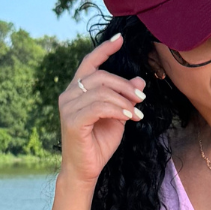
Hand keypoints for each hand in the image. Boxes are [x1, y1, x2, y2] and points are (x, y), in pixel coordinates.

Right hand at [58, 33, 147, 184]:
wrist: (86, 170)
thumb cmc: (99, 144)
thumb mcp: (118, 117)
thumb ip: (125, 99)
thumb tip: (140, 80)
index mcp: (77, 90)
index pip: (89, 63)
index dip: (104, 50)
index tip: (121, 39)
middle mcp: (69, 94)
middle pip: (100, 76)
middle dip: (125, 85)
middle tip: (142, 98)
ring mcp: (68, 106)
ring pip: (101, 91)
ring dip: (124, 101)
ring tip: (138, 113)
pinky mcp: (72, 120)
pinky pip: (99, 107)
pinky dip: (117, 109)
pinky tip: (129, 116)